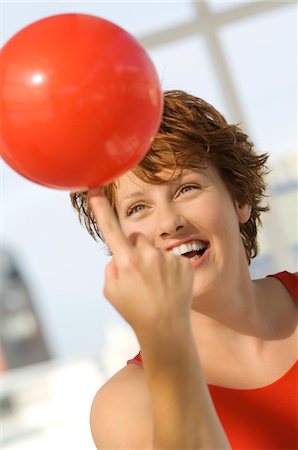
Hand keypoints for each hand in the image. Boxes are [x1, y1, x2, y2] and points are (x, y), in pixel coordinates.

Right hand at [89, 188, 193, 339]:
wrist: (166, 328)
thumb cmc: (135, 311)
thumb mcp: (112, 292)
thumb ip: (111, 268)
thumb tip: (119, 254)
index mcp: (127, 263)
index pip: (111, 229)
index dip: (101, 209)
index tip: (95, 189)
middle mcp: (148, 256)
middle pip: (137, 238)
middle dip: (135, 250)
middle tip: (139, 273)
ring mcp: (168, 259)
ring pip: (155, 248)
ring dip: (153, 260)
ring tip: (157, 284)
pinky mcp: (183, 263)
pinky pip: (172, 257)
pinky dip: (170, 267)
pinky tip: (169, 285)